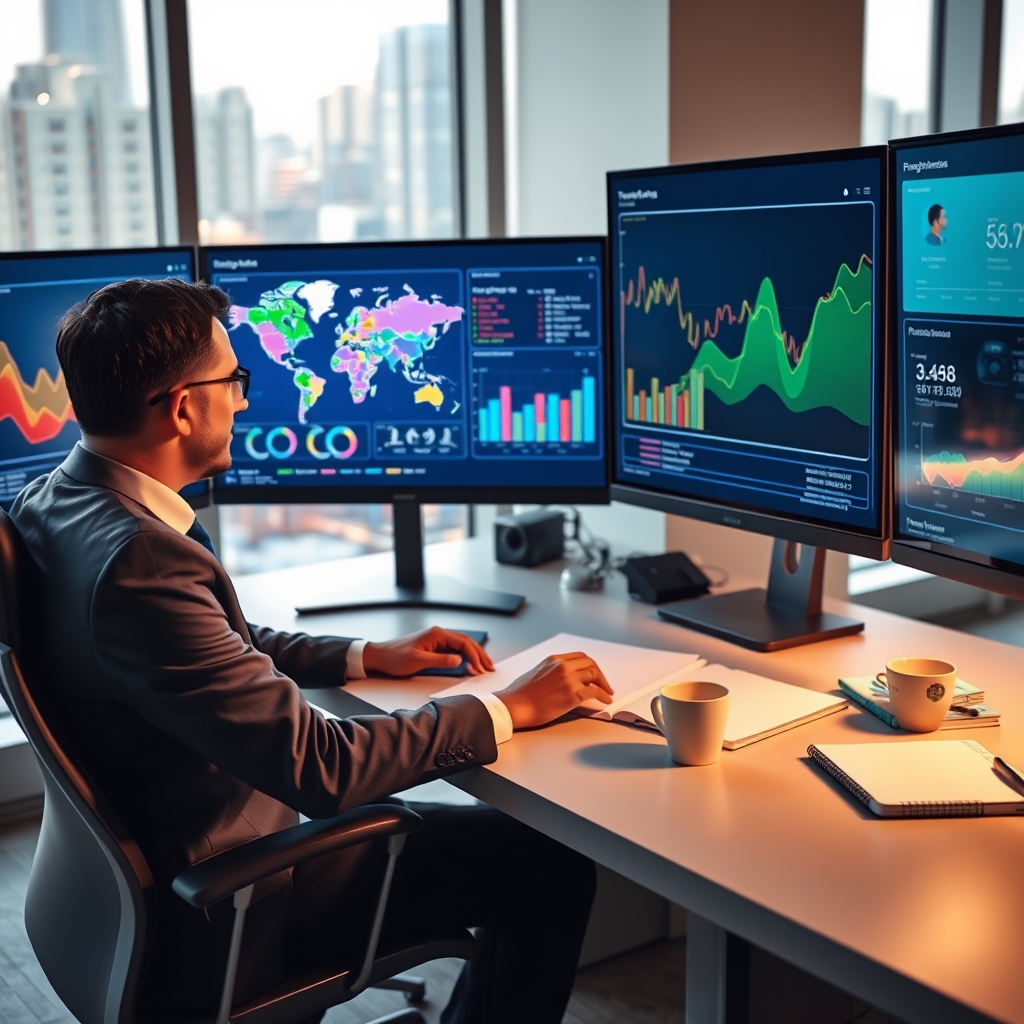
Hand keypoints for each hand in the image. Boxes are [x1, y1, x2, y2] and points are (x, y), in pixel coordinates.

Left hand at [362, 627, 494, 677]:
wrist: (379, 656)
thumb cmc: (395, 658)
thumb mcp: (418, 661)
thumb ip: (440, 660)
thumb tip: (460, 660)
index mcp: (437, 634)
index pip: (463, 643)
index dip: (474, 656)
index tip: (480, 669)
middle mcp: (439, 634)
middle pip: (466, 642)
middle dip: (480, 655)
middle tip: (490, 667)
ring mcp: (437, 639)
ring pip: (462, 645)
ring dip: (474, 655)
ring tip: (484, 666)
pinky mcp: (434, 646)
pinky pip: (454, 649)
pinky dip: (465, 656)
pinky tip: (470, 663)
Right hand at [496, 652, 612, 729]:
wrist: (514, 705)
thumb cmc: (519, 694)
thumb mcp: (536, 672)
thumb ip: (551, 672)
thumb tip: (561, 680)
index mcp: (553, 659)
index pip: (580, 656)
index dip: (590, 665)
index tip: (594, 673)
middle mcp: (562, 666)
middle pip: (590, 664)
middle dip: (600, 674)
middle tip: (604, 684)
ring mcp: (568, 679)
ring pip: (594, 675)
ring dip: (604, 684)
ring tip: (607, 693)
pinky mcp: (572, 695)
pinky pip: (595, 692)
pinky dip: (603, 696)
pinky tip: (606, 700)